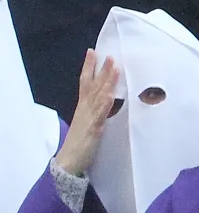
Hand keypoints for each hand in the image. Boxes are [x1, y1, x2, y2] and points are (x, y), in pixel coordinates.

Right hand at [53, 51, 120, 176]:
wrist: (69, 160)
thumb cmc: (81, 142)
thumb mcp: (89, 121)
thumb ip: (97, 109)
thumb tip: (107, 96)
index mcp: (84, 106)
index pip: (86, 82)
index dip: (89, 67)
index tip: (93, 52)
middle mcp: (85, 109)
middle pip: (93, 85)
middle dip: (101, 70)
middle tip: (109, 55)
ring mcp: (89, 118)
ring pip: (99, 96)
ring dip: (107, 82)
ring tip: (114, 69)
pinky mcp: (93, 129)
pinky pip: (100, 115)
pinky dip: (105, 105)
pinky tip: (110, 95)